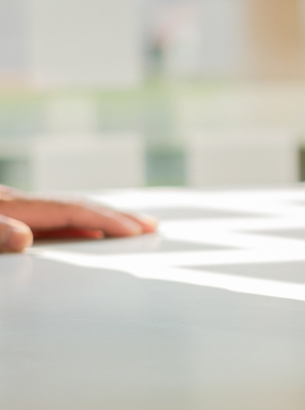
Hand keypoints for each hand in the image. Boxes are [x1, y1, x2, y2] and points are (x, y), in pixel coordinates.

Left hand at [0, 185, 156, 252]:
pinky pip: (54, 222)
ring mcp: (14, 210)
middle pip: (78, 206)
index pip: (70, 210)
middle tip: (152, 226)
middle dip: (117, 215)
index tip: (135, 231)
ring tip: (132, 229)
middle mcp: (19, 204)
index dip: (104, 219)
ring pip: (68, 213)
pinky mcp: (10, 219)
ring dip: (102, 220)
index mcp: (12, 206)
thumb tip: (23, 238)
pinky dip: (79, 228)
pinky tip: (90, 237)